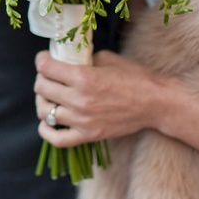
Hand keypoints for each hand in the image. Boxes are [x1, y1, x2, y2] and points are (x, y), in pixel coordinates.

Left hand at [34, 50, 163, 147]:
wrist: (156, 103)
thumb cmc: (135, 77)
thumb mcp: (107, 58)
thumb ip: (83, 59)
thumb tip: (66, 60)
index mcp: (84, 78)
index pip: (46, 68)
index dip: (41, 60)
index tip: (44, 58)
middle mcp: (79, 100)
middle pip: (42, 88)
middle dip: (42, 78)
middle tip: (48, 75)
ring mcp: (82, 121)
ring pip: (44, 112)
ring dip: (43, 101)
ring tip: (50, 96)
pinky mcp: (88, 136)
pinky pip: (56, 139)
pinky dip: (46, 130)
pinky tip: (48, 120)